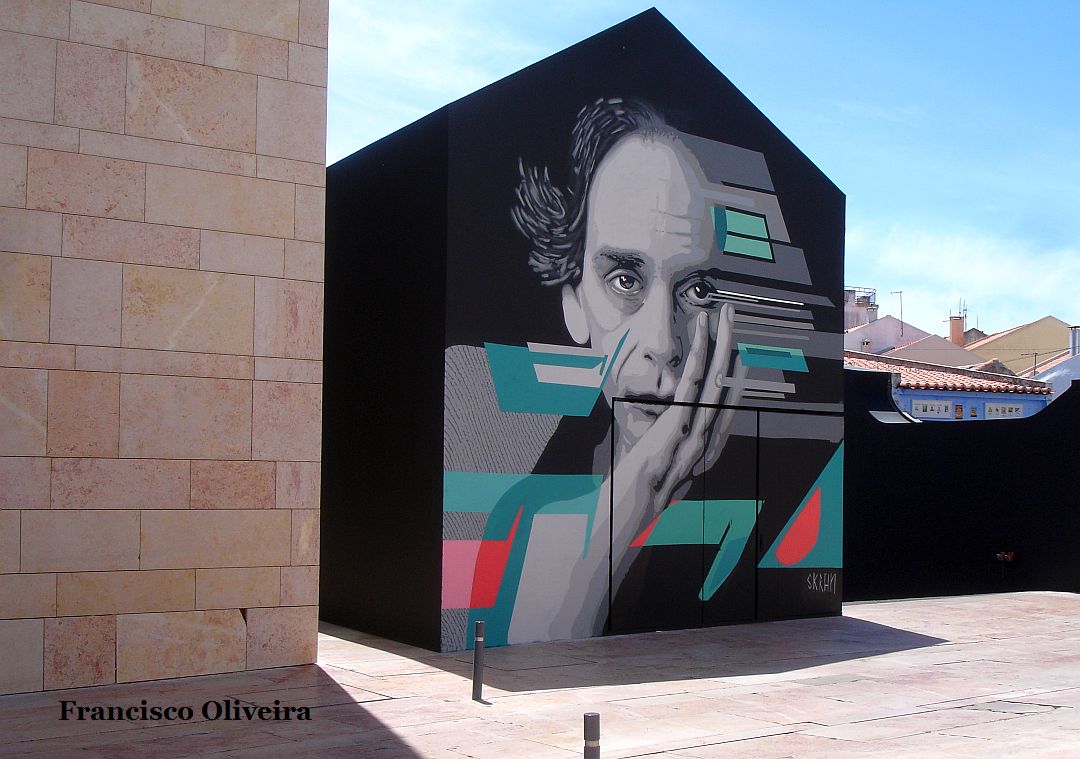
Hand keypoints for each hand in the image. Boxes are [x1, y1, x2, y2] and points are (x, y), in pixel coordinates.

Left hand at [610, 303, 743, 539]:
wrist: (634, 510)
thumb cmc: (644, 493)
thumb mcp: (666, 473)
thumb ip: (674, 457)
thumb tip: (670, 442)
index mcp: (707, 450)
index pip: (727, 406)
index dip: (735, 377)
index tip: (738, 355)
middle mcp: (710, 438)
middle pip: (727, 384)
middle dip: (732, 348)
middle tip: (734, 317)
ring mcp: (697, 430)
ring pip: (715, 378)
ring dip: (721, 343)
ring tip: (725, 315)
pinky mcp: (678, 423)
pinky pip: (692, 384)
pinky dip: (699, 359)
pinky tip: (701, 337)